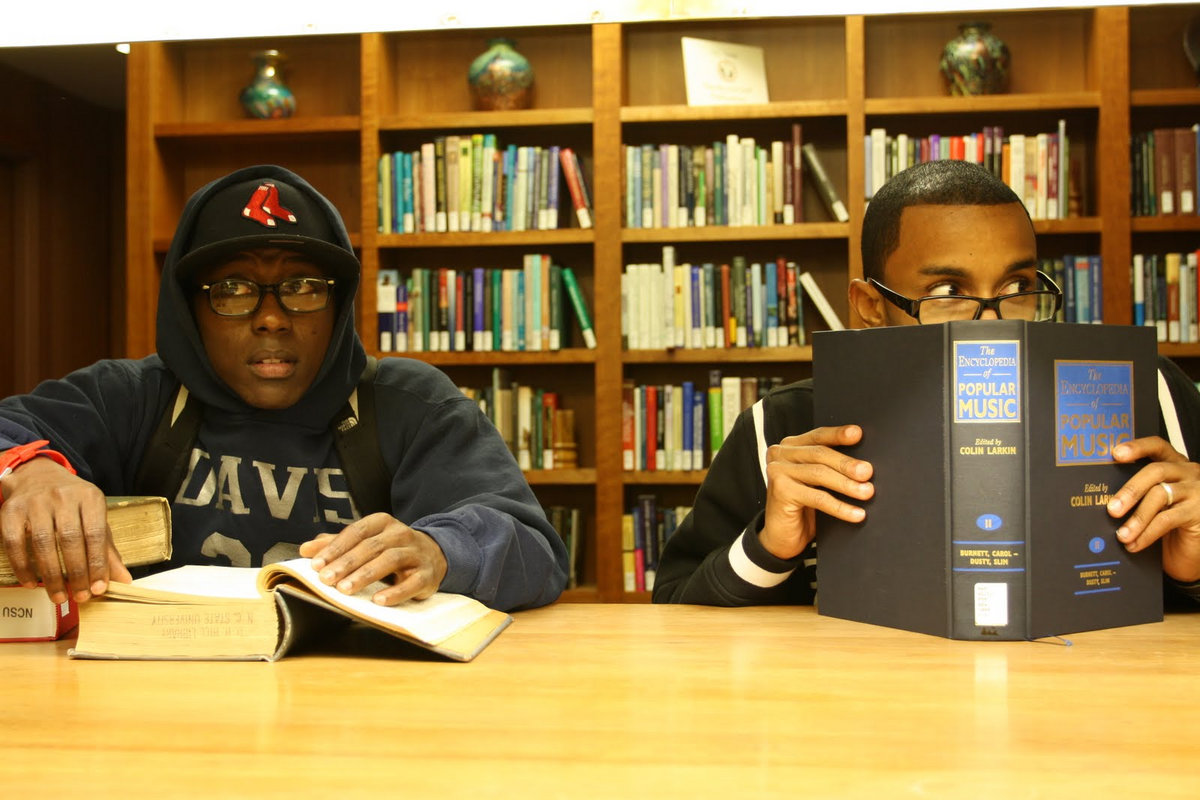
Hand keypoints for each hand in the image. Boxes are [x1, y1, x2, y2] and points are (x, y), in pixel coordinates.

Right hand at [0, 456, 130, 602]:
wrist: (38, 475)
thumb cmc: (72, 503)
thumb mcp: (95, 518)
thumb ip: (107, 549)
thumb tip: (124, 580)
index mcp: (90, 497)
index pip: (96, 534)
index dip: (98, 564)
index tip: (99, 588)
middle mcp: (63, 496)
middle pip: (70, 540)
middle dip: (76, 573)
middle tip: (80, 597)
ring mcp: (36, 502)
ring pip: (43, 543)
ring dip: (51, 575)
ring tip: (58, 596)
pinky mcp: (11, 510)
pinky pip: (15, 543)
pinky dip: (23, 566)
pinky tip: (31, 583)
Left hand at [299, 512, 448, 604]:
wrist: (434, 555)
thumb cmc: (391, 549)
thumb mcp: (366, 542)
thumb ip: (337, 544)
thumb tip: (306, 549)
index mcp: (382, 523)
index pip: (356, 532)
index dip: (335, 547)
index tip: (316, 564)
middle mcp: (400, 534)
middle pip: (371, 546)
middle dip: (346, 563)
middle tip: (326, 579)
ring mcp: (416, 553)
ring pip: (390, 560)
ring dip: (366, 575)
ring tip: (345, 589)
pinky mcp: (427, 574)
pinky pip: (412, 583)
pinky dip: (395, 592)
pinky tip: (379, 601)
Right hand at [760, 424, 873, 560]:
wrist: (782, 537)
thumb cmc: (803, 506)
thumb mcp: (817, 482)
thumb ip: (830, 467)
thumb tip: (864, 464)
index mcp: (790, 446)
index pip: (818, 436)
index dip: (838, 434)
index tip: (858, 434)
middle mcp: (780, 454)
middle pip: (819, 454)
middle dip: (847, 464)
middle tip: (867, 472)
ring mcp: (777, 471)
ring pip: (819, 473)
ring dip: (847, 484)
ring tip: (867, 492)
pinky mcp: (780, 491)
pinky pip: (817, 497)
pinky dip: (840, 506)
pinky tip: (856, 513)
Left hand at [1107, 436, 1199, 582]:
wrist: (1191, 550)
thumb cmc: (1170, 525)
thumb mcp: (1153, 504)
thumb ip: (1137, 493)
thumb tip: (1102, 496)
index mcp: (1174, 465)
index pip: (1157, 446)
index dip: (1137, 447)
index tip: (1115, 453)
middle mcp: (1188, 473)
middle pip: (1155, 471)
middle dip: (1130, 490)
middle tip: (1111, 509)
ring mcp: (1197, 491)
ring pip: (1160, 496)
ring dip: (1137, 517)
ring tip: (1122, 535)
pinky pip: (1167, 519)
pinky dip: (1147, 533)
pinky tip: (1134, 543)